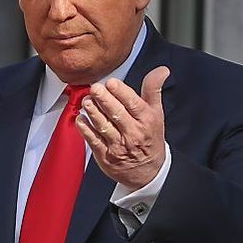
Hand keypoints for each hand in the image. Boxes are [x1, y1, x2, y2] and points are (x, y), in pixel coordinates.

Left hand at [75, 66, 169, 189]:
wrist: (149, 172)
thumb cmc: (150, 139)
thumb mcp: (157, 113)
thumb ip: (154, 89)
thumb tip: (161, 70)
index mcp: (146, 120)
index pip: (133, 104)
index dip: (122, 92)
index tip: (112, 83)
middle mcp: (132, 133)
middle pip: (117, 114)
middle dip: (104, 100)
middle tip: (95, 88)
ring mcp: (118, 146)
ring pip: (104, 126)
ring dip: (93, 113)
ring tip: (86, 101)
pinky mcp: (106, 156)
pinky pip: (93, 141)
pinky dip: (86, 129)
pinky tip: (81, 119)